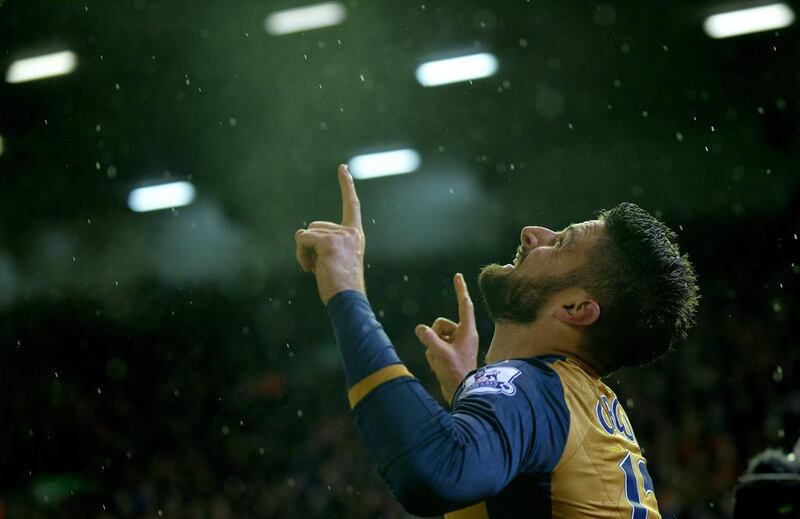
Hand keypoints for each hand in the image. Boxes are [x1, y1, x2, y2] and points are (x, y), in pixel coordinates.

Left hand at [295, 164, 365, 304]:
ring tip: (317, 270)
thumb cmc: (341, 286)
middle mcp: (350, 232)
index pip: (352, 205)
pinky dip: (300, 256)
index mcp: (355, 235)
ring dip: (304, 253)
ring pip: (306, 234)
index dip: (347, 185)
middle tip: (321, 267)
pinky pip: (302, 241)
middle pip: (315, 226)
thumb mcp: (335, 260)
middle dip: (310, 246)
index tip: (343, 168)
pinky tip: (311, 270)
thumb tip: (300, 233)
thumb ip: (322, 243)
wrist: (348, 300)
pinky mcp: (328, 242)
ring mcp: (340, 236)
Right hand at [415, 273, 478, 403]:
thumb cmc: (456, 372)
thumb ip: (428, 338)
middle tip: (440, 352)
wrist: (462, 393)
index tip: (458, 276)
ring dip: (432, 348)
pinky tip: (438, 366)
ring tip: (441, 362)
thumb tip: (420, 328)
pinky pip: (434, 347)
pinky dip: (432, 356)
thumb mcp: (439, 352)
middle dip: (434, 335)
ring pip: (435, 336)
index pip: (464, 305)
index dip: (460, 289)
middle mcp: (463, 335)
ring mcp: (455, 345)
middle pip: (441, 323)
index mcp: (468, 331)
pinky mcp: (449, 353)